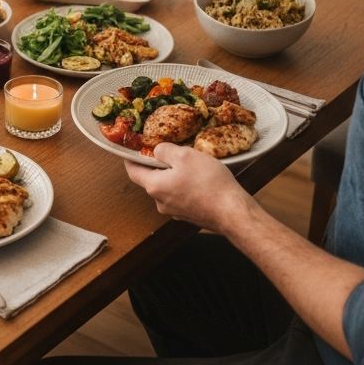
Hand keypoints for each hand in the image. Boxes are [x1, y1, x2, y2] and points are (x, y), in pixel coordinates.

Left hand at [123, 144, 251, 233]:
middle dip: (158, 165)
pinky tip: (200, 179)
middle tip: (170, 152)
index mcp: (154, 186)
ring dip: (174, 176)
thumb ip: (165, 151)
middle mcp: (160, 202)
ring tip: (190, 165)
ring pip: (168, 188)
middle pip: (152, 179)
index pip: (133, 171)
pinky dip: (185, 186)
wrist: (232, 212)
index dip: (131, 159)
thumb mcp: (185, 156)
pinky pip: (181, 196)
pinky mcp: (188, 215)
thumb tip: (157, 151)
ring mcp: (174, 211)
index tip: (132, 149)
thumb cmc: (208, 183)